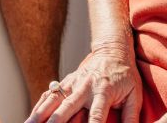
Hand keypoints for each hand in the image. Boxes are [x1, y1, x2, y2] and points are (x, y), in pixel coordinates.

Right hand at [25, 44, 139, 122]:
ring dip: (40, 113)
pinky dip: (40, 106)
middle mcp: (86, 86)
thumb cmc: (126, 75)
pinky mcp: (66, 81)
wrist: (113, 50)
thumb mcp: (134, 94)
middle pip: (68, 106)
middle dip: (56, 121)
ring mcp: (73, 83)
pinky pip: (50, 94)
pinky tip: (31, 116)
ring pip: (54, 100)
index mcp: (104, 90)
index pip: (97, 113)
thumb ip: (131, 116)